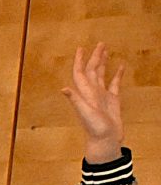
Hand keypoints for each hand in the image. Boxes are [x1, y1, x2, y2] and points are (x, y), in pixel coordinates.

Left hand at [62, 43, 125, 163]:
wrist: (105, 141)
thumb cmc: (95, 129)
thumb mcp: (85, 113)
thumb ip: (75, 100)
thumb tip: (63, 88)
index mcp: (85, 93)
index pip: (80, 73)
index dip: (79, 60)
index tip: (81, 48)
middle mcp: (92, 93)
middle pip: (92, 70)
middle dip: (94, 57)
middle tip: (100, 43)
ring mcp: (102, 96)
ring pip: (102, 75)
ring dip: (103, 62)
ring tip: (105, 50)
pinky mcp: (112, 101)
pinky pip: (114, 84)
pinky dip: (117, 74)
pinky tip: (121, 66)